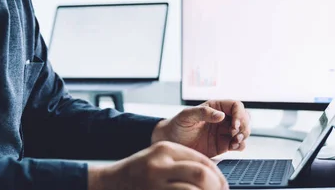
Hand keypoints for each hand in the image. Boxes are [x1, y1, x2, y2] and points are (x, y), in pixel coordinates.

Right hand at [89, 141, 228, 189]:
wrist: (110, 182)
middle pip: (200, 174)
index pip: (202, 160)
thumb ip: (183, 161)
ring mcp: (154, 181)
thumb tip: (213, 174)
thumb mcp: (160, 157)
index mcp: (166, 148)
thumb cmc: (139, 171)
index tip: (223, 186)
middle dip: (217, 186)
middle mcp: (160, 163)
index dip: (218, 175)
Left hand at [152, 100, 250, 157]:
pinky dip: (240, 145)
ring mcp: (223, 132)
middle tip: (235, 134)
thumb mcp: (187, 116)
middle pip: (244, 118)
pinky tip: (234, 147)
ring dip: (244, 136)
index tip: (234, 125)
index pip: (236, 106)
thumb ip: (203, 112)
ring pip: (243, 131)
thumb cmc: (177, 125)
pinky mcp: (223, 145)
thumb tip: (221, 115)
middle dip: (244, 126)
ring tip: (235, 141)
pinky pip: (238, 144)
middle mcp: (222, 118)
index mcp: (215, 107)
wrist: (171, 142)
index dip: (239, 114)